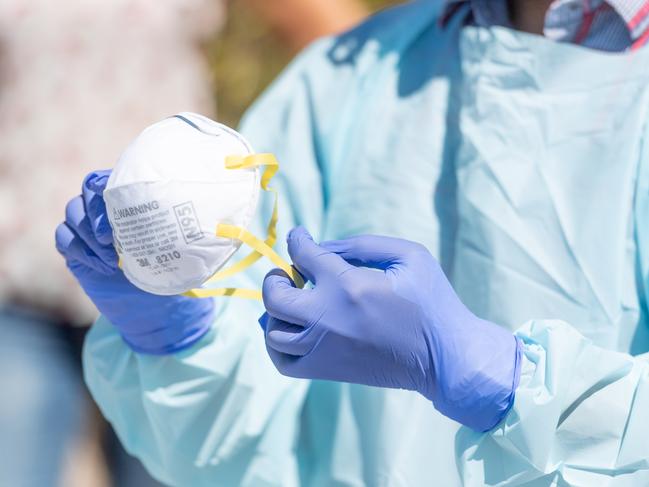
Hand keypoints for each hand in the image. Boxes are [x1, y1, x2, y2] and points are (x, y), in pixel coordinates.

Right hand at [55, 170, 214, 354]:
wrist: (157, 306)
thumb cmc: (173, 269)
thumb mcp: (180, 246)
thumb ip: (176, 227)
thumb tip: (198, 216)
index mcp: (132, 198)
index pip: (108, 178)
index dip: (106, 191)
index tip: (121, 215)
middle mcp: (107, 207)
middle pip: (86, 193)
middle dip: (95, 214)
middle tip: (111, 239)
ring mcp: (89, 226)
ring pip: (72, 213)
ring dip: (88, 234)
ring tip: (111, 258)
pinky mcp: (77, 247)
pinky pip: (64, 238)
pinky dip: (79, 249)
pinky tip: (102, 265)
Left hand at [261, 227, 521, 430]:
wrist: (444, 358)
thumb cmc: (431, 302)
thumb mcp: (409, 255)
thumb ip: (362, 245)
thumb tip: (322, 247)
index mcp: (348, 285)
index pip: (303, 255)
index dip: (296, 240)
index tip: (298, 236)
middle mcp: (327, 318)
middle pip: (275, 297)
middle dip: (275, 279)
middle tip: (287, 274)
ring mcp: (324, 348)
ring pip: (273, 332)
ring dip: (274, 311)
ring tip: (290, 303)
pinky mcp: (327, 370)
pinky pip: (283, 362)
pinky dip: (276, 345)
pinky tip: (289, 331)